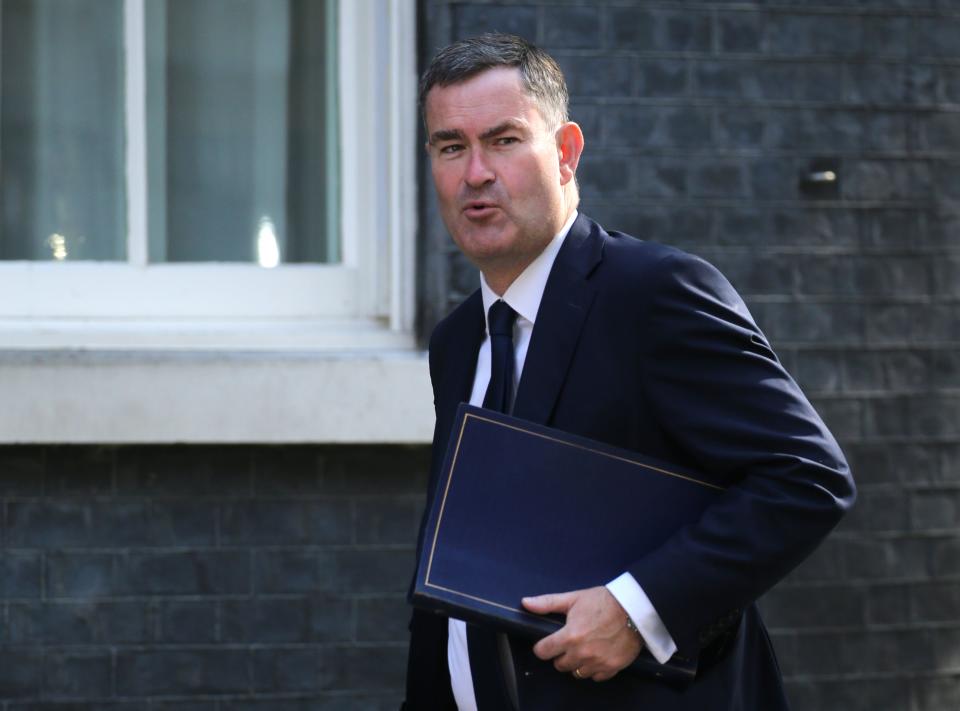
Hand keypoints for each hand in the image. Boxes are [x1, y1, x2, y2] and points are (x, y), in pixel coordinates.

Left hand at [522, 586, 642, 681]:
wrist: (634, 608)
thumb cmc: (602, 601)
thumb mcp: (573, 598)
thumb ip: (547, 603)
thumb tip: (525, 603)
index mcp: (569, 636)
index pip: (543, 651)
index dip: (543, 647)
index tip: (547, 643)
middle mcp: (582, 653)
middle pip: (560, 665)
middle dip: (561, 655)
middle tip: (568, 643)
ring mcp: (597, 662)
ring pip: (577, 673)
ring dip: (577, 663)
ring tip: (583, 649)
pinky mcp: (612, 667)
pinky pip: (596, 677)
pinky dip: (594, 669)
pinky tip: (596, 656)